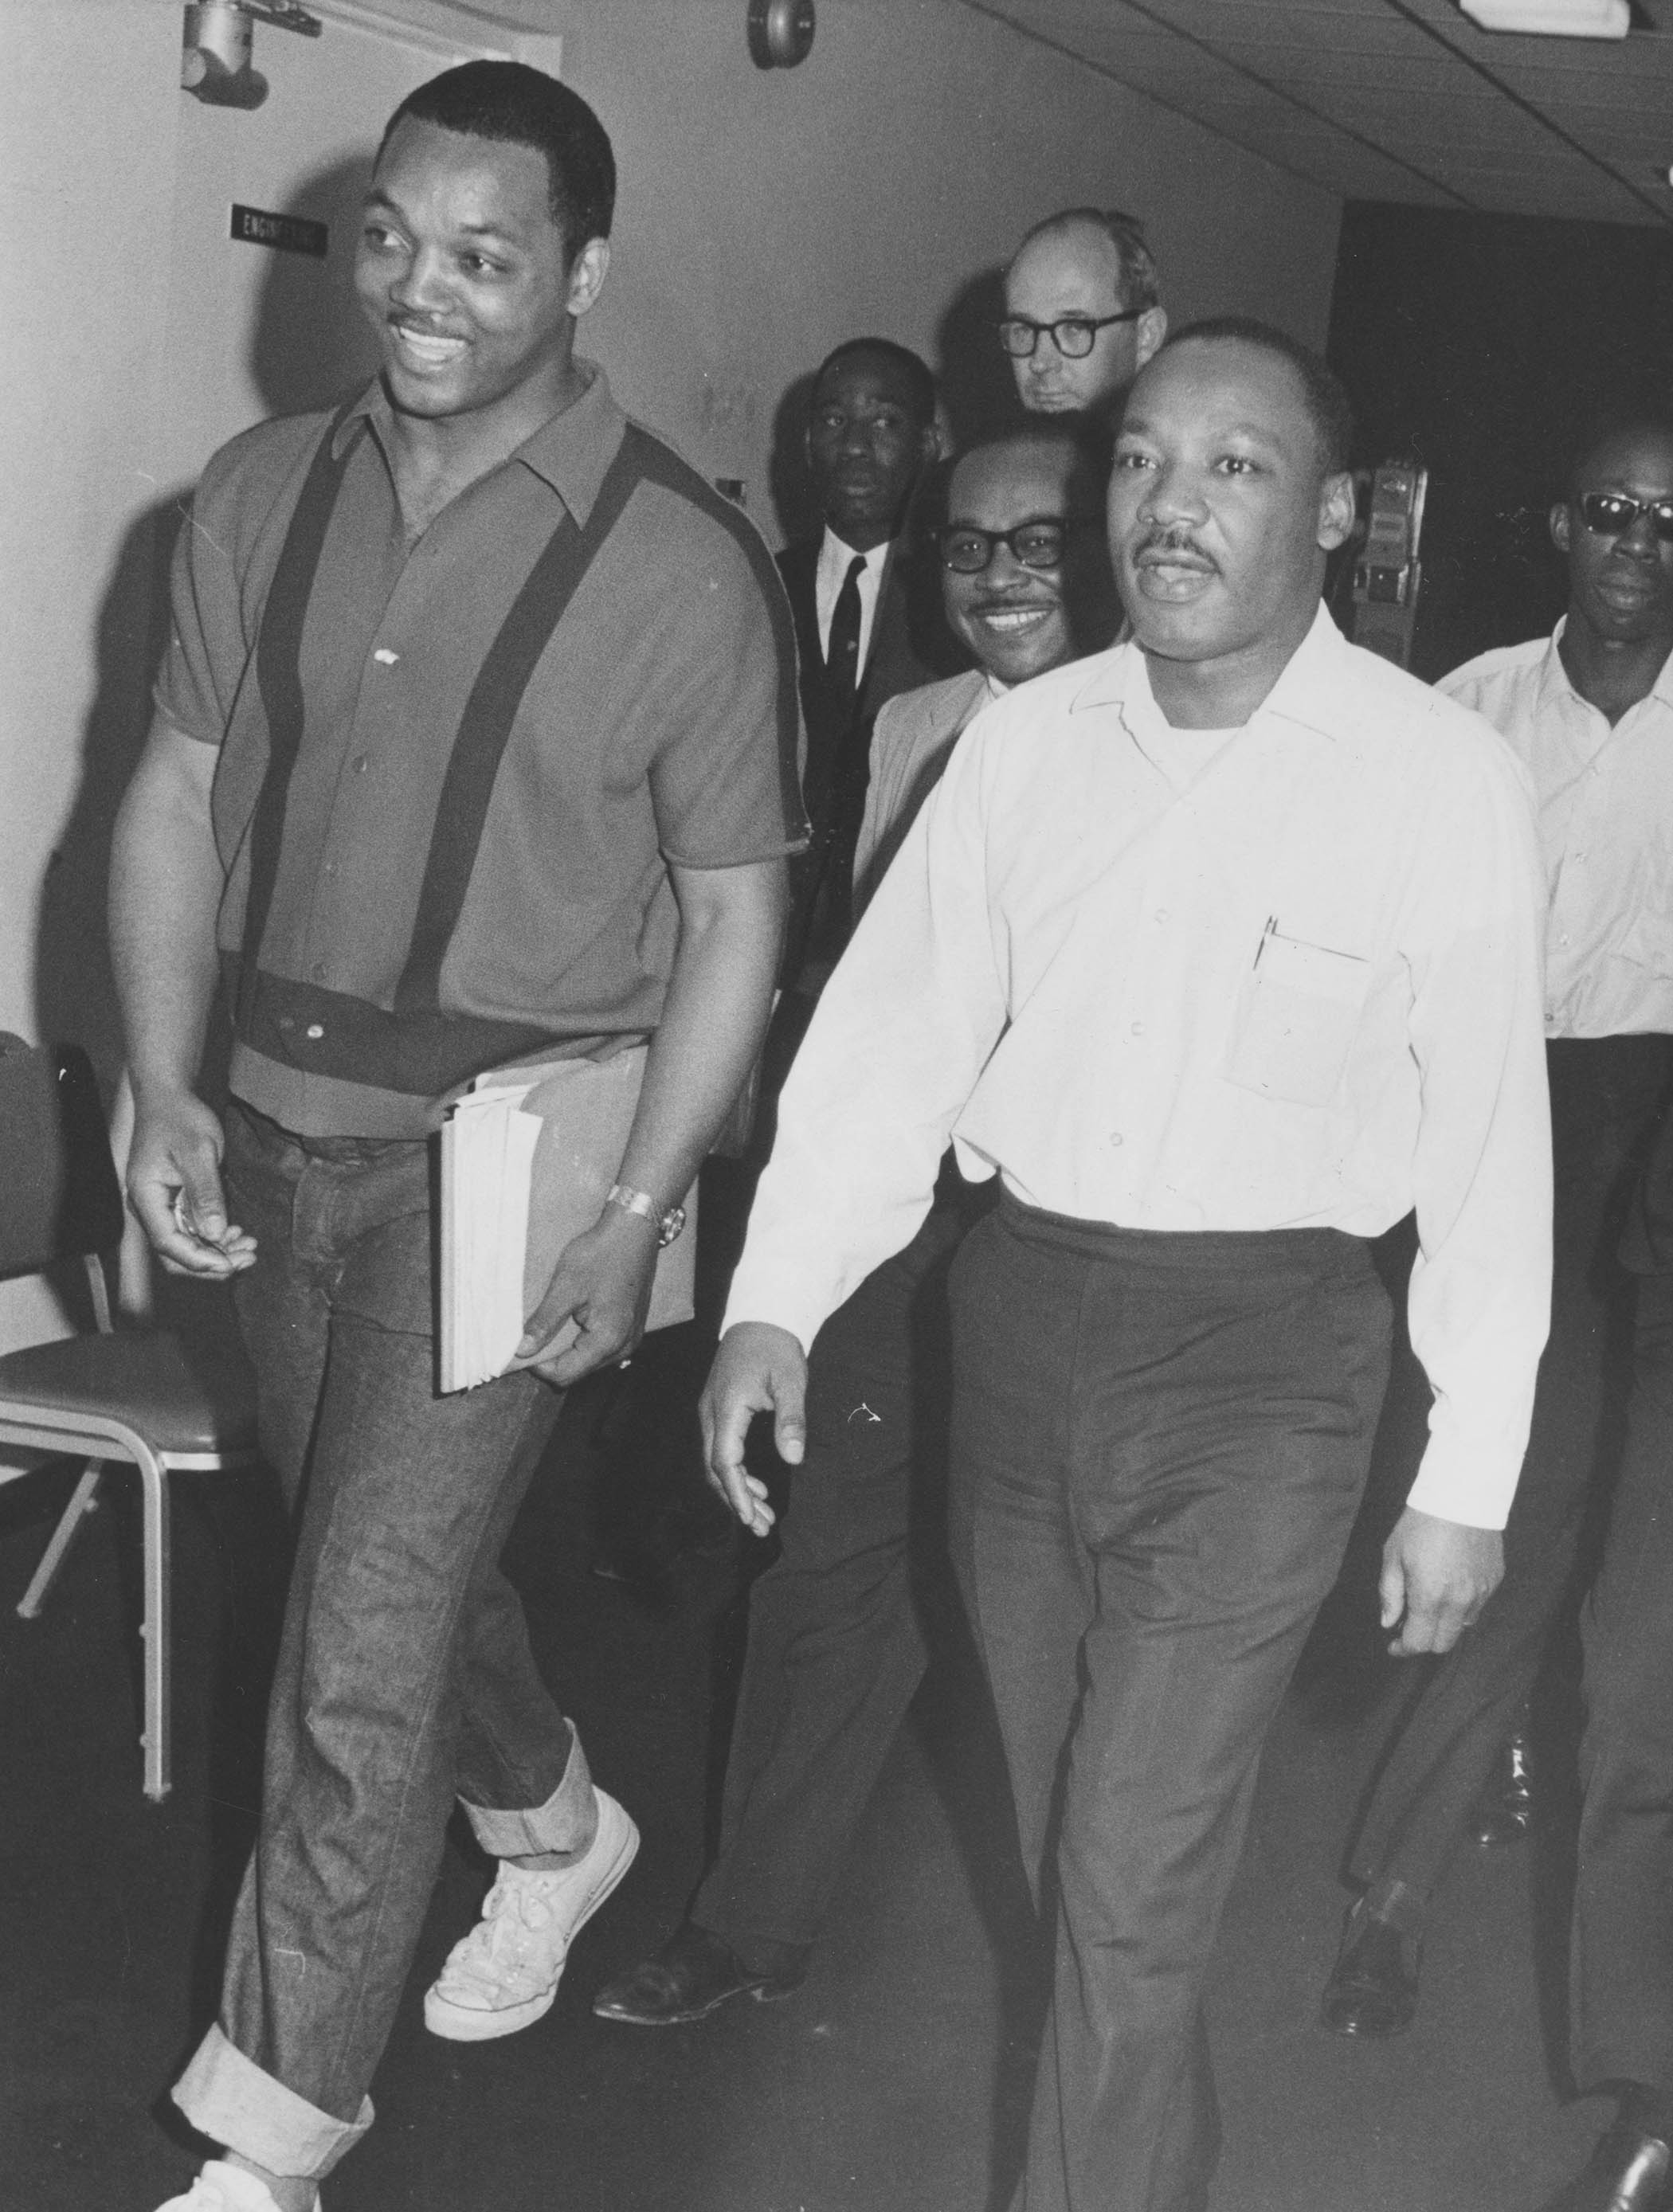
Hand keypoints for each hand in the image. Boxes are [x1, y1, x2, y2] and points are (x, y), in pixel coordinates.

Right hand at [126, 1089, 255, 1277]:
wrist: (169, 1097)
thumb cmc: (180, 1119)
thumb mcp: (198, 1153)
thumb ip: (205, 1194)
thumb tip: (214, 1232)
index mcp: (146, 1197)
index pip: (169, 1244)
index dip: (201, 1260)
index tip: (232, 1264)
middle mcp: (148, 1207)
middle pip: (176, 1252)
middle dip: (213, 1261)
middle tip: (249, 1258)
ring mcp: (160, 1205)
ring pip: (186, 1243)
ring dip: (217, 1250)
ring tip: (249, 1247)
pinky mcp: (173, 1201)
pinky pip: (191, 1229)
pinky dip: (214, 1235)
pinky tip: (237, 1233)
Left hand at [520, 1208, 657, 1388]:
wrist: (634, 1230)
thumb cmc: (602, 1254)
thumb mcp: (566, 1286)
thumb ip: (544, 1322)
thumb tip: (522, 1350)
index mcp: (608, 1339)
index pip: (565, 1374)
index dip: (538, 1365)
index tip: (521, 1347)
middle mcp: (624, 1346)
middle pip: (578, 1371)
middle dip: (553, 1359)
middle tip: (534, 1335)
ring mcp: (631, 1338)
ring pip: (589, 1361)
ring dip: (568, 1350)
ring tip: (554, 1324)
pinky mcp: (631, 1328)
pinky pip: (602, 1348)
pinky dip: (583, 1341)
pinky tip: (574, 1319)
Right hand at [698, 1321, 806, 1537]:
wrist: (760, 1318)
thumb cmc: (776, 1348)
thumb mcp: (790, 1381)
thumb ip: (791, 1420)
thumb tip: (794, 1458)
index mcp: (726, 1407)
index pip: (726, 1461)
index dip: (737, 1492)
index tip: (750, 1517)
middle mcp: (710, 1413)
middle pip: (715, 1469)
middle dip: (737, 1500)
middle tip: (761, 1527)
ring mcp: (710, 1412)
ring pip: (715, 1462)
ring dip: (736, 1490)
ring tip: (761, 1515)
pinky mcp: (716, 1411)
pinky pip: (719, 1450)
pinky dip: (734, 1473)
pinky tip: (755, 1487)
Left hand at [1379, 1505, 1503, 1655]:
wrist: (1462, 1496)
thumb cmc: (1421, 1523)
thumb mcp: (1393, 1555)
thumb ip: (1390, 1593)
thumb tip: (1388, 1622)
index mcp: (1430, 1597)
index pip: (1419, 1642)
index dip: (1403, 1648)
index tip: (1394, 1645)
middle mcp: (1459, 1602)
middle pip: (1443, 1643)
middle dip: (1424, 1640)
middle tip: (1409, 1625)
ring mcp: (1481, 1593)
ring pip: (1462, 1626)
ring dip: (1444, 1623)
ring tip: (1430, 1601)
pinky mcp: (1495, 1581)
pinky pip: (1477, 1606)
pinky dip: (1462, 1605)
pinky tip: (1450, 1584)